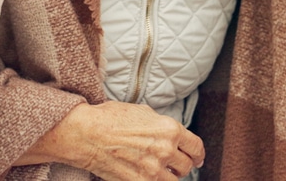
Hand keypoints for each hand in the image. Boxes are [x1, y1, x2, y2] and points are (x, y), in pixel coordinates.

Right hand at [20, 101, 204, 180]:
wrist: (87, 134)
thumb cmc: (109, 118)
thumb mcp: (142, 112)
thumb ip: (161, 124)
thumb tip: (171, 134)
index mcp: (170, 129)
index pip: (196, 147)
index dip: (198, 154)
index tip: (196, 157)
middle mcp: (166, 150)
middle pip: (187, 166)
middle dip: (182, 164)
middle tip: (175, 164)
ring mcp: (154, 169)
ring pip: (174, 180)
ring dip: (170, 176)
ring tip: (160, 171)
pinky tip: (149, 176)